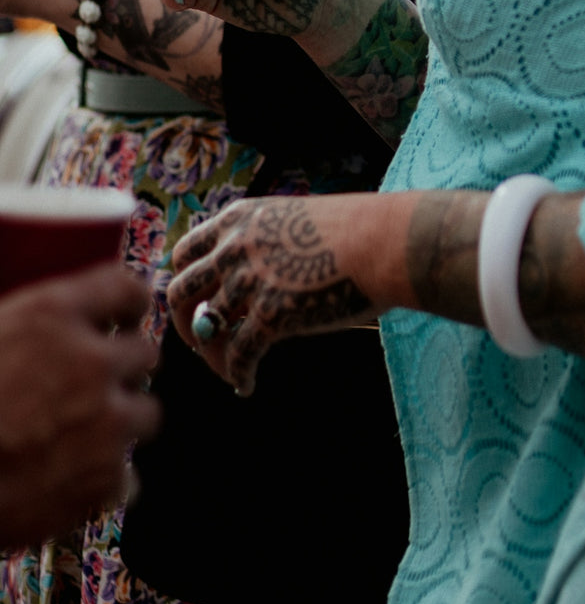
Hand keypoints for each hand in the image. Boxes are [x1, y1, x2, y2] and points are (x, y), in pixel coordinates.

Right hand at [0, 265, 159, 546]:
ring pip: (146, 414)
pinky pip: (127, 477)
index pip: (125, 288)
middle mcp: (89, 361)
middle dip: (123, 372)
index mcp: (51, 315)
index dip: (128, 306)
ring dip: (119, 426)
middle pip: (145, 354)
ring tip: (78, 443)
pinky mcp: (104, 478)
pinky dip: (102, 485)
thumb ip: (30, 330)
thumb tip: (58, 332)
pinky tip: (67, 488)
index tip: (124, 322)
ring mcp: (105, 420)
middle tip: (92, 391)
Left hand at [168, 196, 378, 395]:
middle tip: (198, 341)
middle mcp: (235, 247)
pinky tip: (247, 386)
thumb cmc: (357, 229)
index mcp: (240, 219)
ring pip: (205, 331)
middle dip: (182, 322)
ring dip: (212, 356)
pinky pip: (238, 356)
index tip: (193, 301)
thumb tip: (254, 277)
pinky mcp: (271, 316)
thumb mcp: (296, 218)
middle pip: (180, 292)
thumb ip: (267, 241)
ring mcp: (250, 282)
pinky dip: (238, 376)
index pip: (185, 252)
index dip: (184, 280)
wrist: (385, 241)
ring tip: (228, 368)